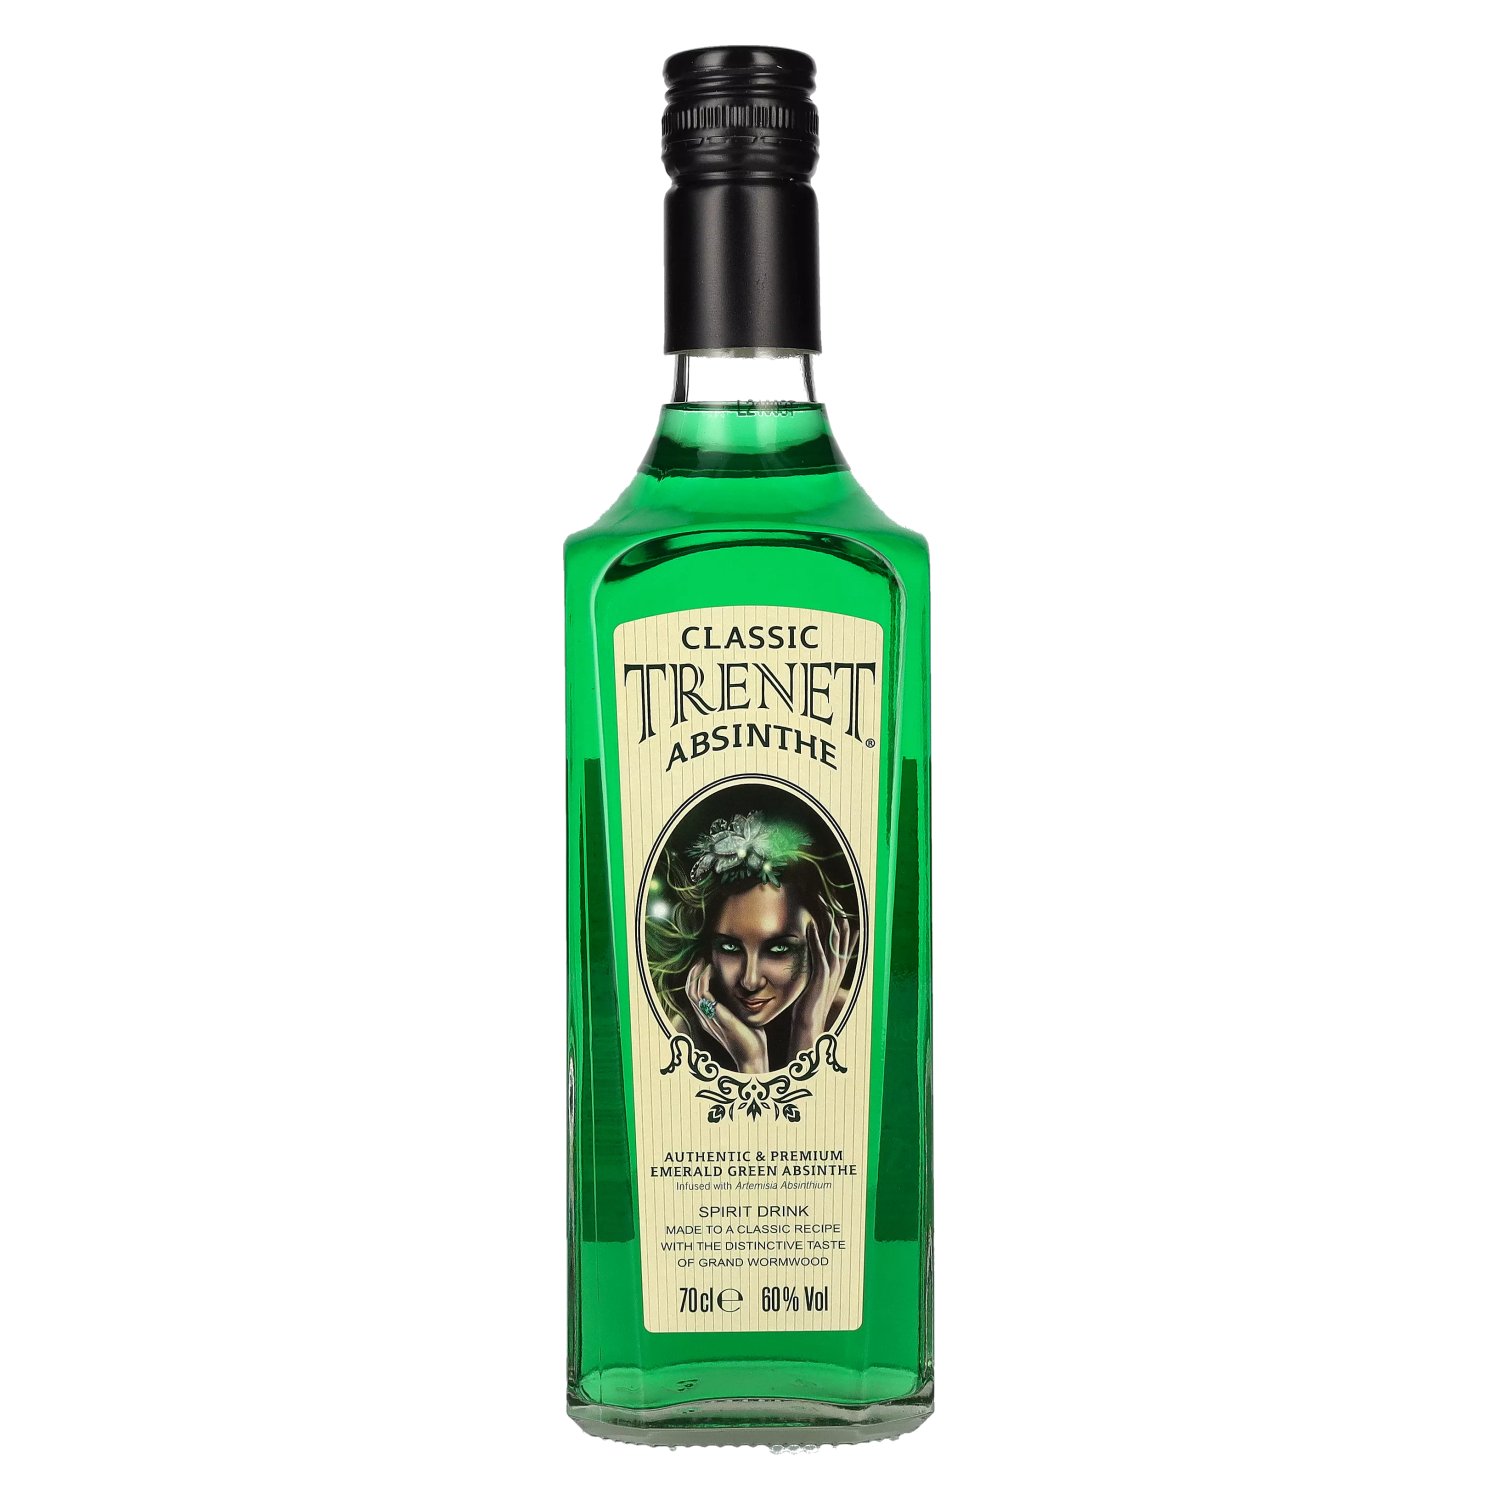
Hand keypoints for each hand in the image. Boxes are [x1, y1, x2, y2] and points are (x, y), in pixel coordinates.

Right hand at [686, 959, 768, 1074]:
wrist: (753, 1057)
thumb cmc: (751, 1039)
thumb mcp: (740, 1018)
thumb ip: (736, 1007)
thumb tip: (744, 992)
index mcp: (708, 1019)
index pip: (693, 996)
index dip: (696, 979)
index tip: (705, 965)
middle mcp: (705, 1019)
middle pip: (689, 991)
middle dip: (694, 973)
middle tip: (702, 959)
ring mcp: (709, 1019)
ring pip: (692, 992)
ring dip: (697, 974)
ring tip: (705, 961)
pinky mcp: (718, 1018)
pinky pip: (703, 995)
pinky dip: (705, 980)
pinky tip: (712, 970)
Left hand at [789, 916, 858, 1056]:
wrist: (809, 1023)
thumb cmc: (810, 1004)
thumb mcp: (817, 984)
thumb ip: (818, 972)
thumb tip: (816, 965)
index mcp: (838, 969)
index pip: (844, 944)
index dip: (844, 927)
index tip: (842, 912)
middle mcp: (838, 968)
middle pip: (840, 938)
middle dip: (836, 919)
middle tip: (832, 902)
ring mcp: (831, 971)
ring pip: (833, 942)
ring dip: (828, 924)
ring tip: (826, 907)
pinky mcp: (822, 975)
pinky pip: (819, 952)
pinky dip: (816, 938)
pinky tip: (812, 926)